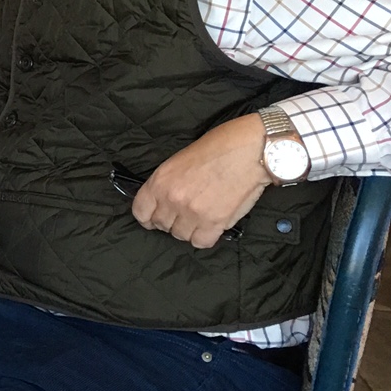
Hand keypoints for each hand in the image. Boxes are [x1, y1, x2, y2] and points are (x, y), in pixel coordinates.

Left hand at [129, 113, 272, 247]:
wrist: (249, 151)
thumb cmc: (217, 148)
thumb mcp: (179, 161)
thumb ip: (166, 184)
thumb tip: (162, 203)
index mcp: (160, 181)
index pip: (140, 212)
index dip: (148, 217)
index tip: (155, 217)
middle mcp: (172, 199)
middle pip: (162, 225)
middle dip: (171, 221)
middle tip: (184, 213)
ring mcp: (193, 213)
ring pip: (181, 235)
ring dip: (189, 229)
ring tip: (200, 216)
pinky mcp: (215, 222)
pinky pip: (201, 242)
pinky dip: (205, 237)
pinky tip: (210, 225)